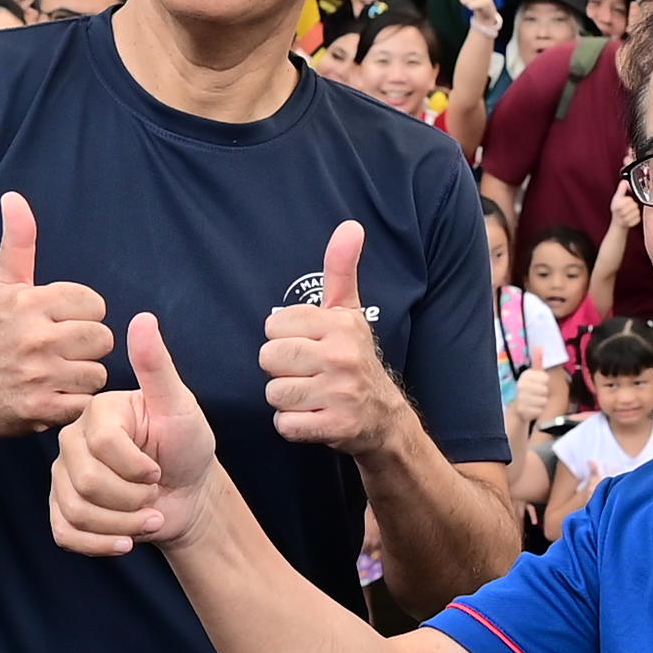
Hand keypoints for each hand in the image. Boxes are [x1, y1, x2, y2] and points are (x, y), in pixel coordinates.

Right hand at [0, 192, 113, 440]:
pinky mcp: (42, 410)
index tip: (60, 323)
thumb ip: (18, 243)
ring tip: (57, 374)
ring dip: (82, 377)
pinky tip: (54, 395)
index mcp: (30, 303)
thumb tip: (14, 197)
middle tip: (61, 351)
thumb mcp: (3, 287)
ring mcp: (38, 376)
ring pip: (97, 373)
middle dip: (87, 346)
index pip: (95, 304)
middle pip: (102, 338)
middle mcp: (34, 338)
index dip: (83, 315)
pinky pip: (85, 402)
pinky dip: (74, 403)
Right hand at [46, 311, 219, 555]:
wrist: (189, 494)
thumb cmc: (187, 446)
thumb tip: (143, 318)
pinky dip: (100, 545)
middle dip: (132, 499)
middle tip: (155, 492)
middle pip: (86, 482)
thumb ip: (157, 366)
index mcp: (97, 411)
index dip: (136, 466)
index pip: (101, 444)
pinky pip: (65, 533)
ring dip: (123, 525)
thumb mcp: (179, 406)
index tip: (160, 467)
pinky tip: (126, 543)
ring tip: (149, 516)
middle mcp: (72, 440)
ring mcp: (63, 476)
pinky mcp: (64, 509)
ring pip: (77, 511)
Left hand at [262, 221, 406, 460]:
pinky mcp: (335, 427)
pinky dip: (292, 425)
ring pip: (274, 392)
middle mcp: (342, 357)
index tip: (307, 345)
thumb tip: (350, 225)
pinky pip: (284, 424)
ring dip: (286, 399)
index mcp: (340, 324)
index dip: (284, 338)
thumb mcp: (348, 311)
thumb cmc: (354, 357)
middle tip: (306, 373)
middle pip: (269, 358)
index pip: (274, 325)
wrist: (383, 416)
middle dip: (281, 369)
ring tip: (310, 394)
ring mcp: (340, 394)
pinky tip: (313, 416)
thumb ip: (341, 268)